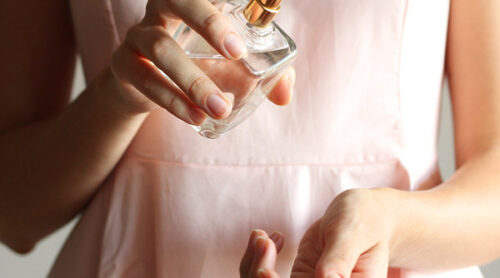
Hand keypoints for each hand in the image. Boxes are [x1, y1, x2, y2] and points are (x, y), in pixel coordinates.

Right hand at [110, 0, 293, 123]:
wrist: (144, 85)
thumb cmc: (196, 64)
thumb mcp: (227, 66)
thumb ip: (259, 75)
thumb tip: (285, 97)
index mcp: (192, 2)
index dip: (219, 5)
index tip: (252, 14)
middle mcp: (162, 9)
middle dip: (209, 23)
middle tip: (237, 53)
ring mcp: (139, 34)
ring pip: (161, 48)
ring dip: (194, 81)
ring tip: (221, 108)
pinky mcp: (124, 64)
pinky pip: (146, 79)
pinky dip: (172, 100)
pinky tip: (196, 117)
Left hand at [240, 189, 396, 277]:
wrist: (364, 216)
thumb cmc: (365, 220)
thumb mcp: (352, 234)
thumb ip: (340, 258)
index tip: (266, 271)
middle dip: (262, 276)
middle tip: (262, 242)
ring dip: (255, 265)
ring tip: (261, 236)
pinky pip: (265, 276)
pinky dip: (257, 258)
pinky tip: (264, 236)